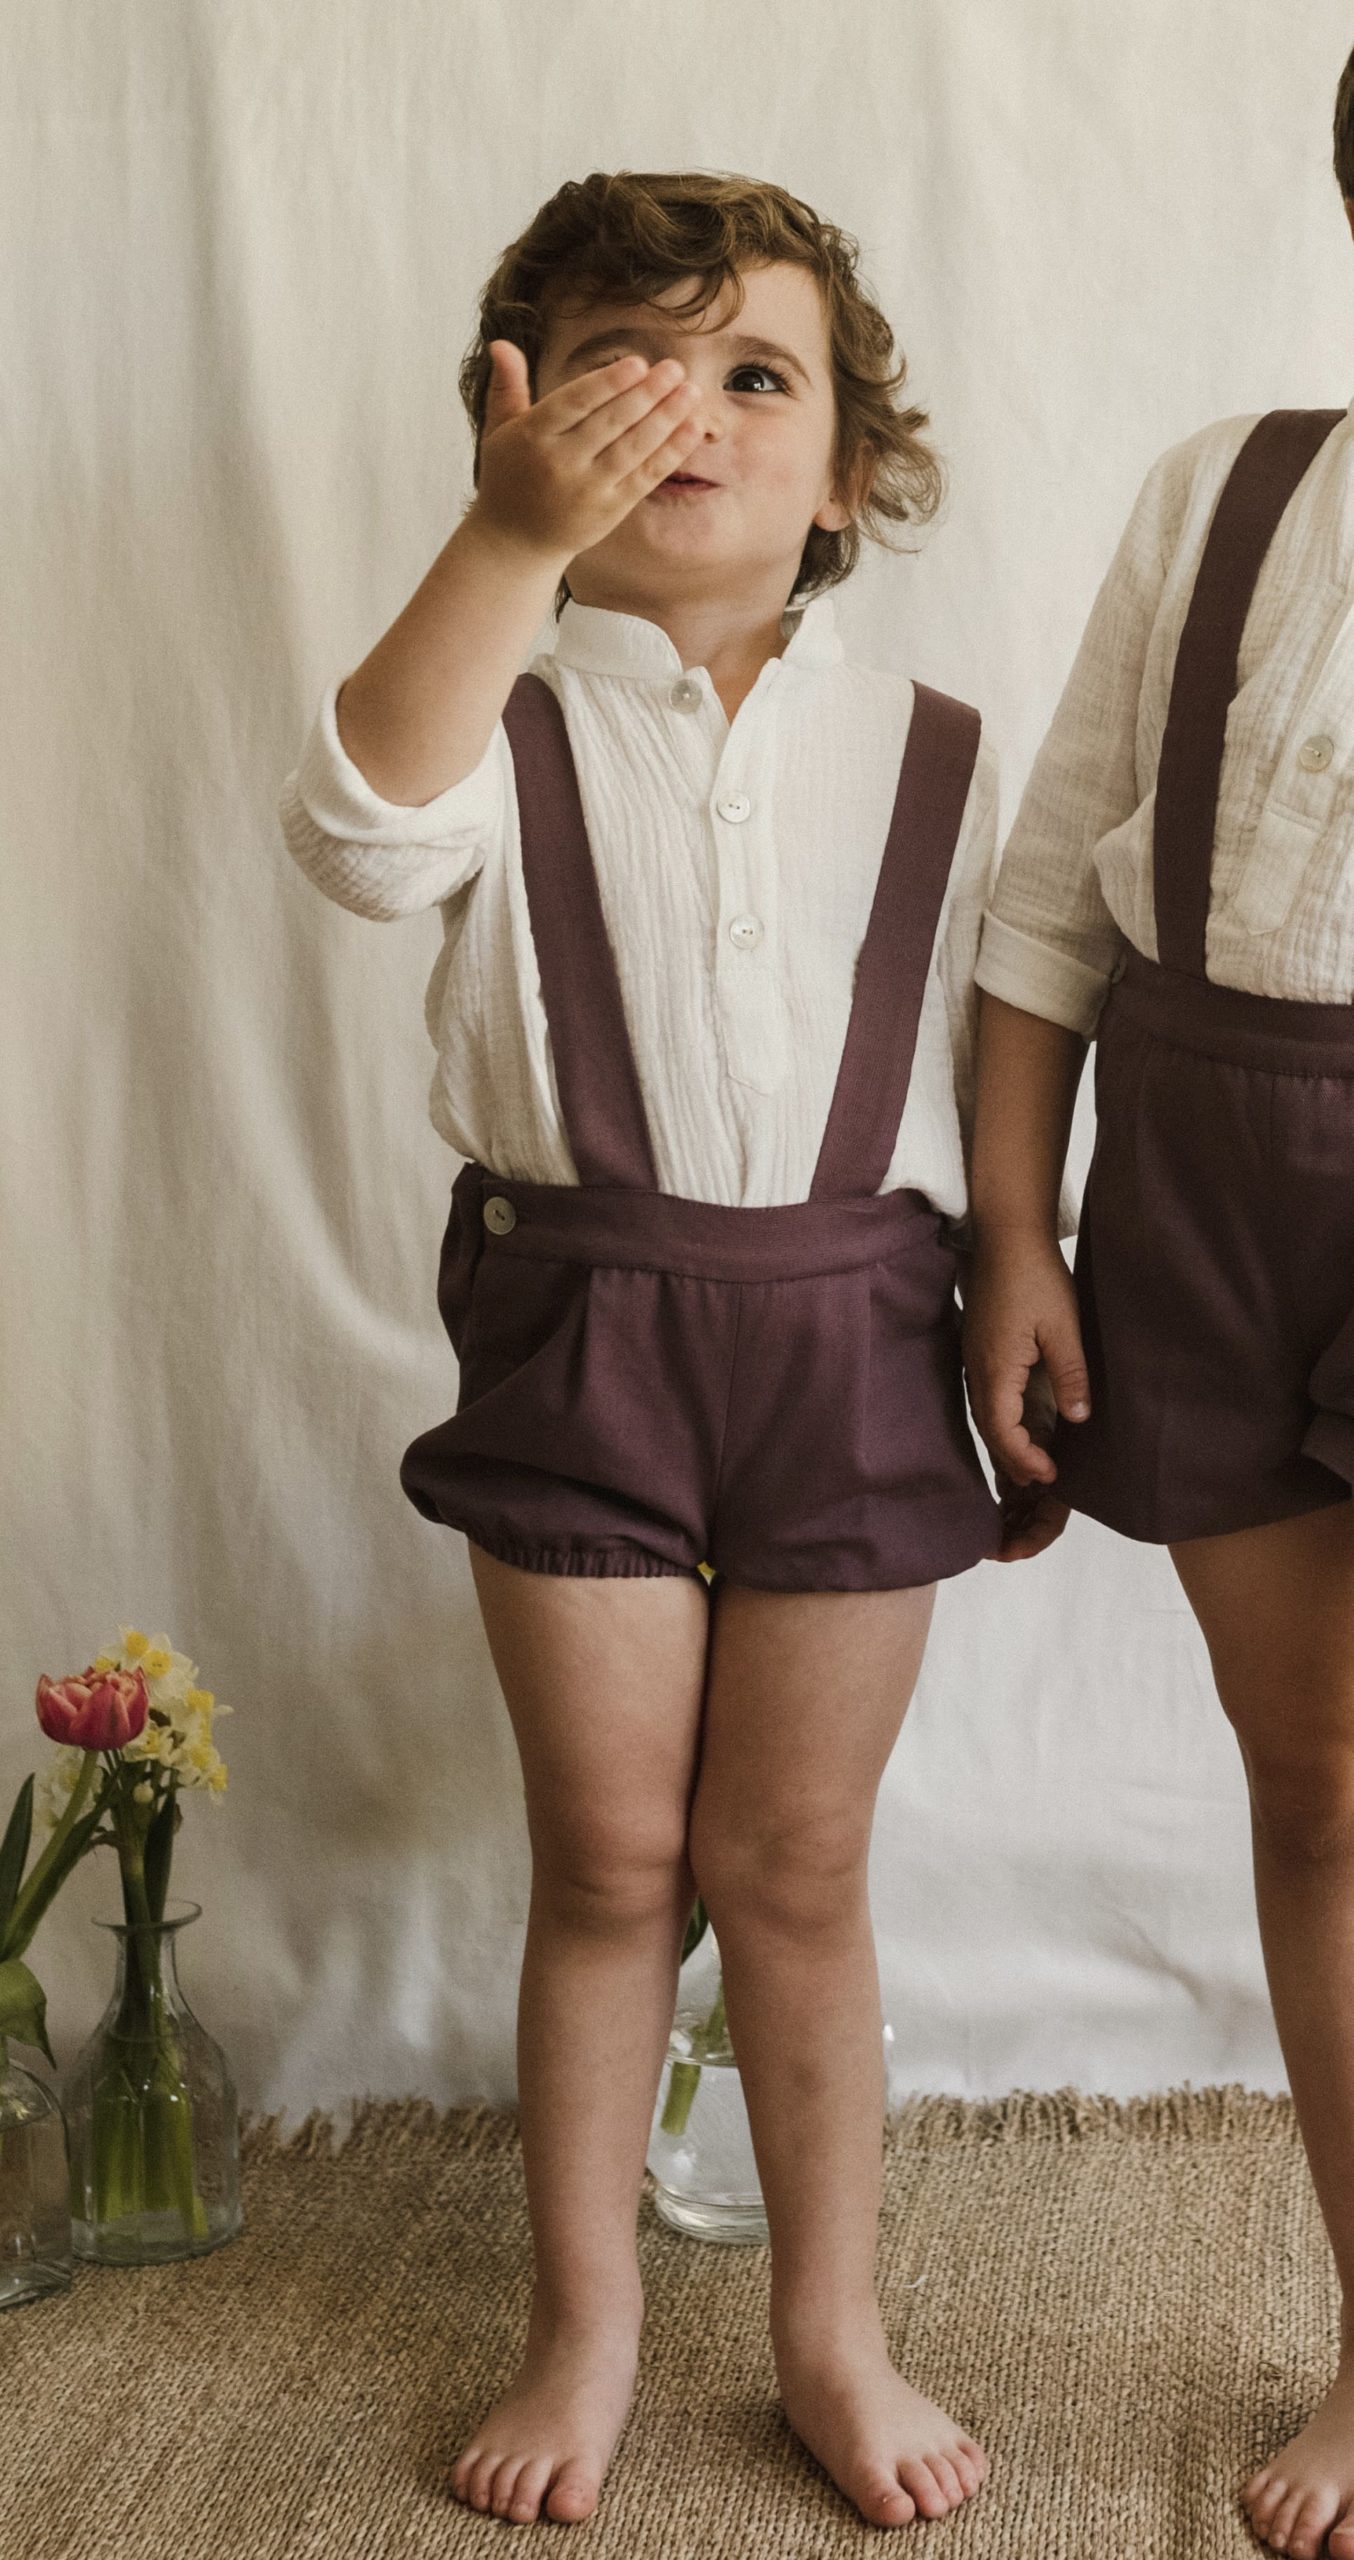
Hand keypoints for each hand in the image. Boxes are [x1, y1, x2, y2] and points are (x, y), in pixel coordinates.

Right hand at [470, 341, 707, 567]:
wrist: (515, 543)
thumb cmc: (509, 477)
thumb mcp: (499, 431)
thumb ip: (506, 387)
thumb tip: (500, 342)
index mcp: (534, 436)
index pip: (575, 403)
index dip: (608, 383)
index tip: (638, 364)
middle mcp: (561, 464)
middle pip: (610, 423)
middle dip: (647, 394)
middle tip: (675, 368)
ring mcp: (588, 489)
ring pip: (632, 448)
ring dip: (666, 418)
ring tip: (691, 392)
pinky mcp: (610, 510)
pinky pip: (645, 477)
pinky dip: (671, 452)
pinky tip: (692, 429)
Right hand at [962, 1230, 1090, 1545]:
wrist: (1006, 1237)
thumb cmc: (1035, 1276)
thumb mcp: (1063, 1325)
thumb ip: (1070, 1373)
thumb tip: (1078, 1418)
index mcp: (995, 1369)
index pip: (1002, 1430)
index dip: (1025, 1459)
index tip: (1051, 1477)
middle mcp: (979, 1372)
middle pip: (991, 1432)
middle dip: (1014, 1464)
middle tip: (1044, 1486)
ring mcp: (976, 1363)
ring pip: (988, 1418)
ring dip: (1008, 1446)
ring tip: (1035, 1468)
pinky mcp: (982, 1354)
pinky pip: (990, 1401)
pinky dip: (1005, 1424)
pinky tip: (1024, 1430)